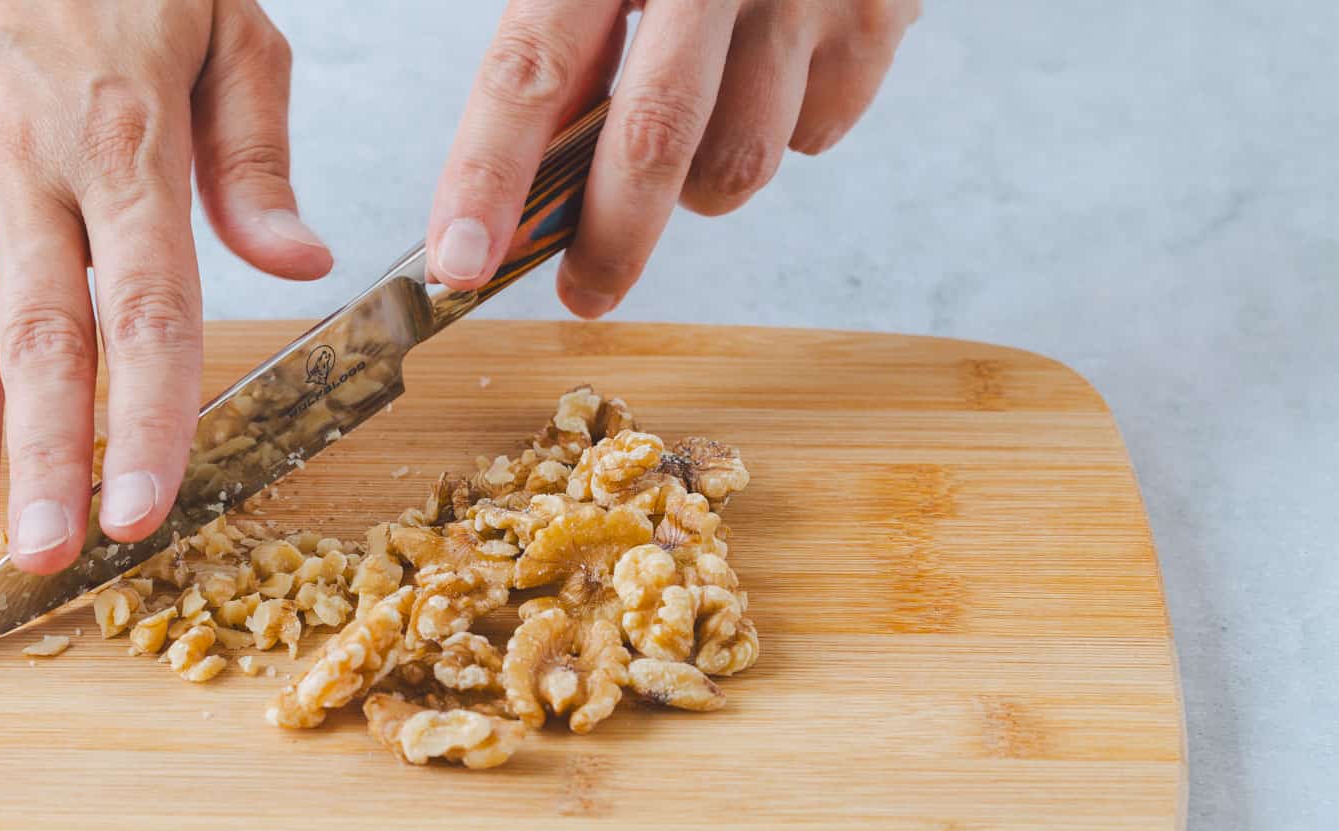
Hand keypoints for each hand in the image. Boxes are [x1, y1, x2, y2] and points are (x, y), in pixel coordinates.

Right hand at [0, 0, 330, 574]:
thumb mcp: (226, 28)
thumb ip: (255, 159)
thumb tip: (301, 263)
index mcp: (126, 147)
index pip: (146, 308)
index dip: (146, 417)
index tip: (146, 508)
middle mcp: (27, 175)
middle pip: (42, 343)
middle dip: (45, 461)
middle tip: (47, 560)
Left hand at [427, 0, 917, 314]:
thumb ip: (556, 50)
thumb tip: (515, 190)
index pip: (529, 69)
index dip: (487, 176)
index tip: (458, 261)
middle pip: (650, 140)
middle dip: (608, 243)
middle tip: (583, 295)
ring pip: (737, 166)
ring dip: (701, 183)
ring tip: (699, 117)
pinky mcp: (879, 15)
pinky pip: (813, 140)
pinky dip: (782, 134)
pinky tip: (772, 74)